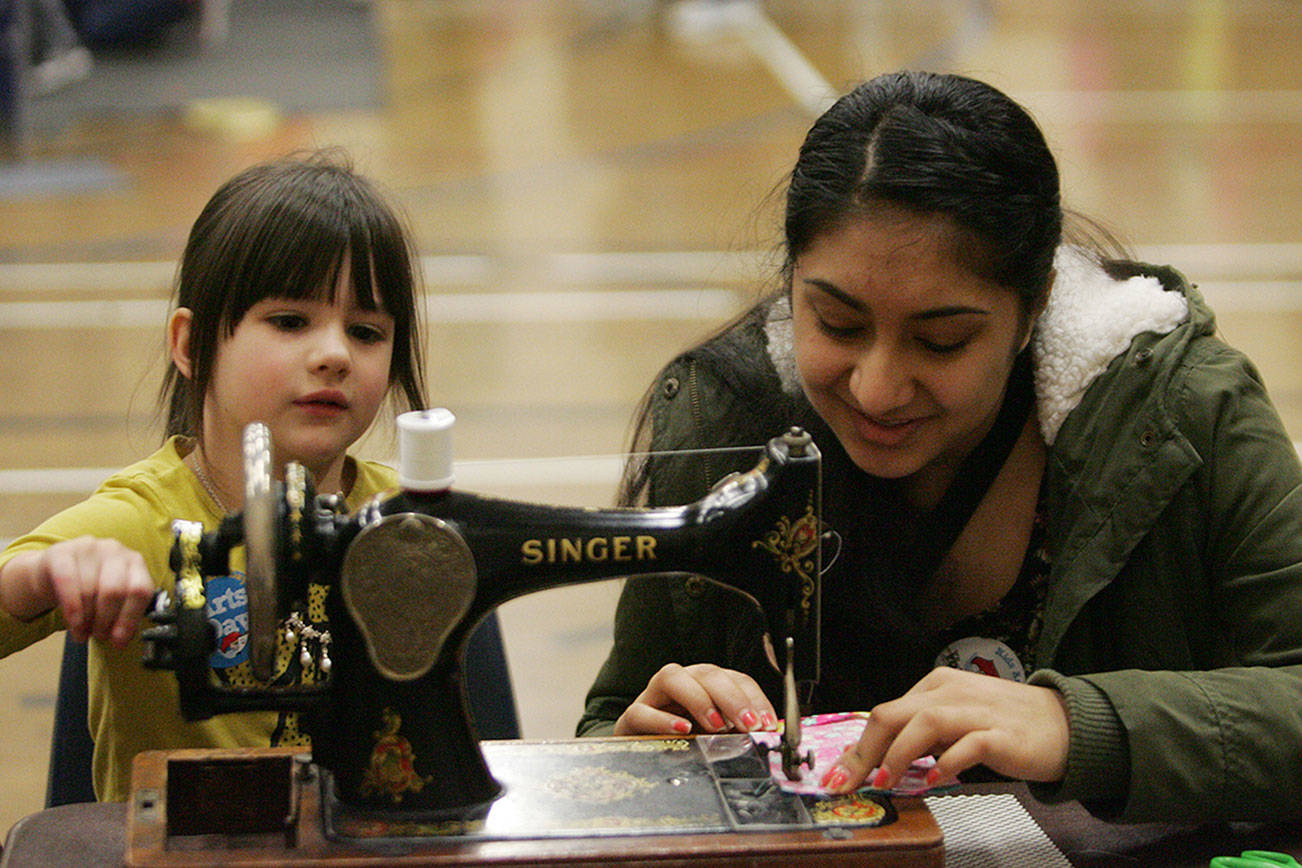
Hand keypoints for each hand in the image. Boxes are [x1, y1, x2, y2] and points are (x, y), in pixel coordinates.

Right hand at [0, 537, 153, 647]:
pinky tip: (72, 623)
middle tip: (98, 636)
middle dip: (105, 621)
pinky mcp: (62, 552)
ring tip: (82, 632)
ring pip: (89, 590)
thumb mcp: (110, 599)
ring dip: (85, 620)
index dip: (130, 619)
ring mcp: (89, 547)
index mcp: (135, 562)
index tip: (119, 640)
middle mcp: (115, 550)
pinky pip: (67, 582)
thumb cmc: (88, 587)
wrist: (52, 571)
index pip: (140, 590)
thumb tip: (120, 640)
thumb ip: (121, 616)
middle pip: (114, 591)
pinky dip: (71, 608)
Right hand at [613, 662, 777, 735]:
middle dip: (732, 697)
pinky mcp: (632, 718)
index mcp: (705, 685)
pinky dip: (663, 720)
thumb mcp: (716, 738)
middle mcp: (681, 683)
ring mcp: (653, 697)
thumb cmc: (683, 743)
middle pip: (706, 673)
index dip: (754, 698)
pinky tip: (682, 730)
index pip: (734, 679)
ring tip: (717, 725)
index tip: (767, 723)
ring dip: (699, 699)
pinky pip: (641, 711)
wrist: (640, 753)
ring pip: (671, 677)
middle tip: (749, 724)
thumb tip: (767, 737)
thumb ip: (738, 734)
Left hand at [820, 667, 1069, 792]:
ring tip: (886, 780)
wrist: (1064, 723)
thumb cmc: (1004, 724)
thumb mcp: (955, 721)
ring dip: (898, 754)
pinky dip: (948, 762)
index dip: (858, 747)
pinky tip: (936, 779)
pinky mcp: (1002, 734)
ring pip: (925, 722)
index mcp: (936, 686)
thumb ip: (922, 734)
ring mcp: (977, 711)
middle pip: (894, 714)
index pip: (886, 714)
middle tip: (848, 782)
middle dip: (865, 752)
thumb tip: (879, 758)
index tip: (839, 776)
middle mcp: (952, 692)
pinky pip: (969, 744)